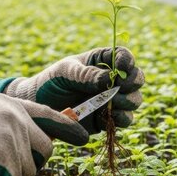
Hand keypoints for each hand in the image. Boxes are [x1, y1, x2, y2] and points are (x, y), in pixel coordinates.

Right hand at [0, 93, 87, 175]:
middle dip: (31, 163)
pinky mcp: (6, 161)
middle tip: (6, 169)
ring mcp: (13, 139)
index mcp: (9, 105)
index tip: (83, 137)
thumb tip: (27, 150)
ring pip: (27, 171)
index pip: (49, 116)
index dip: (67, 128)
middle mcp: (17, 119)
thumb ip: (4, 126)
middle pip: (45, 149)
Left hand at [5, 47, 144, 133]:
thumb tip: (109, 78)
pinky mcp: (109, 118)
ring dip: (128, 101)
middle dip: (132, 82)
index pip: (124, 56)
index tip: (121, 67)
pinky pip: (126, 119)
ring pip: (135, 100)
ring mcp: (112, 99)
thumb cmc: (51, 81)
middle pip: (136, 78)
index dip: (128, 61)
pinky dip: (122, 118)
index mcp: (103, 60)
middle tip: (120, 87)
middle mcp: (112, 79)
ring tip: (111, 102)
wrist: (40, 108)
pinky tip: (110, 116)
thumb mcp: (65, 72)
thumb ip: (86, 74)